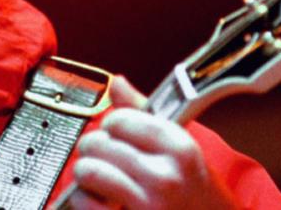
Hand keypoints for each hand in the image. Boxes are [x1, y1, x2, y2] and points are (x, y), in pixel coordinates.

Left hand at [68, 76, 236, 209]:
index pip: (120, 119)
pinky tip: (96, 199)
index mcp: (179, 148)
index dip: (112, 125)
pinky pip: (84, 202)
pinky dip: (82, 199)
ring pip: (88, 171)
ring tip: (97, 178)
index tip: (117, 134)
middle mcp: (165, 176)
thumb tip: (116, 82)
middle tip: (104, 157)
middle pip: (98, 143)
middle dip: (94, 149)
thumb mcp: (181, 150)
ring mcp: (148, 204)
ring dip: (86, 174)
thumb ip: (144, 115)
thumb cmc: (198, 195)